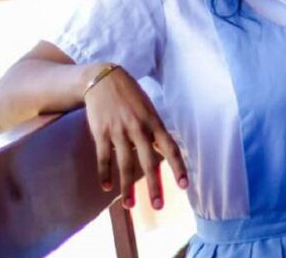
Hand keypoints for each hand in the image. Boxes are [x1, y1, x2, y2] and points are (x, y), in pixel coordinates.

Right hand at [83, 64, 187, 210]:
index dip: (178, 167)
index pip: (170, 148)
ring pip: (125, 164)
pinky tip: (107, 187)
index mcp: (154, 122)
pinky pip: (104, 157)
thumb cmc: (130, 96)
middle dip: (154, 186)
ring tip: (130, 206)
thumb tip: (163, 153)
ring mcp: (119, 131)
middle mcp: (138, 128)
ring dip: (127, 187)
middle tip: (158, 206)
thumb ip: (155, 131)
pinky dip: (105, 173)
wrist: (103, 79)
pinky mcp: (101, 132)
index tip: (184, 185)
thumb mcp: (148, 109)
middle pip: (148, 162)